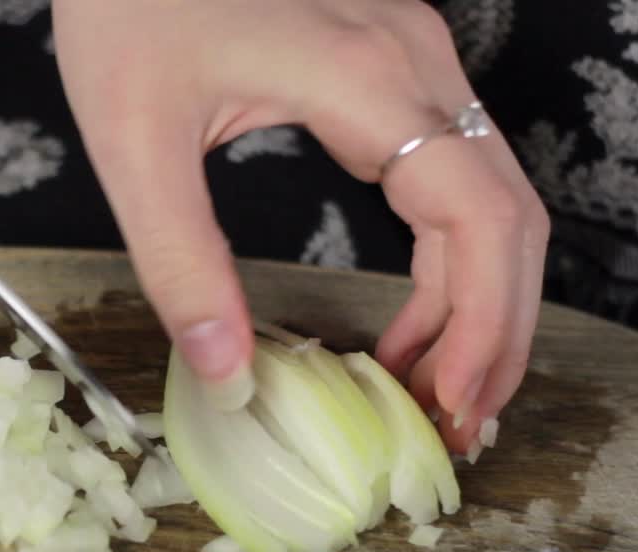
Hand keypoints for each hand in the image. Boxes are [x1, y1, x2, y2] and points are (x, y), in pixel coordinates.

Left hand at [51, 0, 548, 452]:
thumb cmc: (128, 4)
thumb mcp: (133, 142)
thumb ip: (179, 261)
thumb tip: (227, 372)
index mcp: (362, 78)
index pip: (478, 220)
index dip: (482, 328)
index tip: (450, 406)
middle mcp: (411, 62)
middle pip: (509, 217)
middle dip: (495, 333)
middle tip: (455, 423)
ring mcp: (411, 56)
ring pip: (494, 197)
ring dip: (482, 300)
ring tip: (437, 388)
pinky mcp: (391, 65)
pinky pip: (457, 172)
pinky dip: (453, 258)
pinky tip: (415, 317)